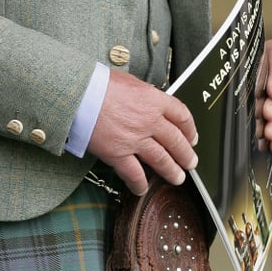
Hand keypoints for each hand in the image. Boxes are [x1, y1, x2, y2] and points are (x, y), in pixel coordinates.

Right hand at [86, 73, 198, 195]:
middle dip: (186, 154)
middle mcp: (150, 121)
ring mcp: (135, 139)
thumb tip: (150, 102)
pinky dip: (140, 184)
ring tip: (178, 178)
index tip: (192, 137)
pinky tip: (143, 189)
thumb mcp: (131, 82)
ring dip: (172, 171)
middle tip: (191, 162)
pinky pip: (134, 174)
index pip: (182, 115)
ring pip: (161, 160)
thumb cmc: (99, 83)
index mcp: (154, 100)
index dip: (190, 129)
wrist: (79, 93)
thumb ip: (145, 95)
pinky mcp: (118, 154)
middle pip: (176, 140)